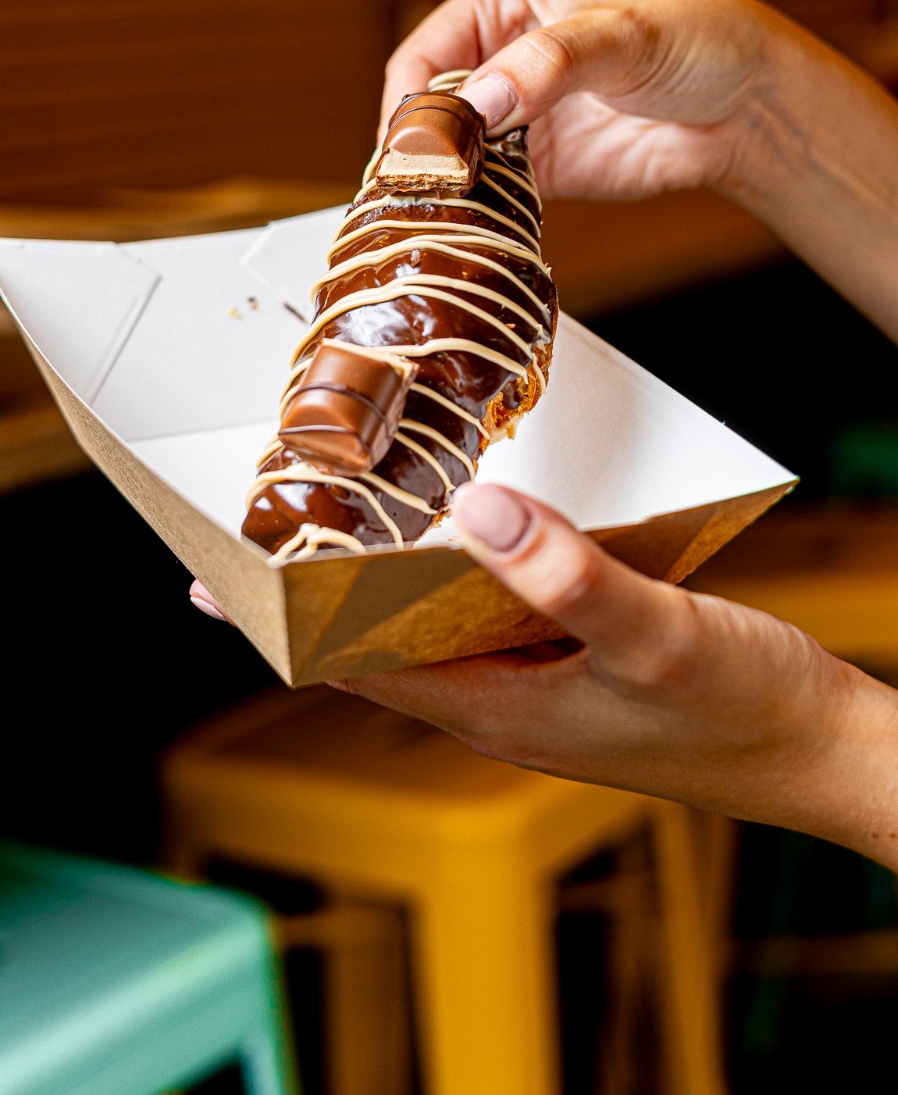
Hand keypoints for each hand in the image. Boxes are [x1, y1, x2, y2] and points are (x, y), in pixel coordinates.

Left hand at [331, 483, 897, 868]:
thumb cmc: (748, 713)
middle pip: (384, 644)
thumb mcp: (654, 635)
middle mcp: (502, 704)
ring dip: (394, 576)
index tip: (221, 577)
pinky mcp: (578, 665)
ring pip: (439, 625)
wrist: (826, 752)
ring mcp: (540, 687)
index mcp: (495, 710)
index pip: (353, 667)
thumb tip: (471, 510)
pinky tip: (475, 526)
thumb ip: (563, 576)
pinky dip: (466, 571)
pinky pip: (494, 613)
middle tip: (276, 515)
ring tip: (351, 509)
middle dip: (326, 588)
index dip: (286, 620)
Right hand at [381, 0, 897, 342]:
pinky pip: (486, 196)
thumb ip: (549, 63)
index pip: (422, 57)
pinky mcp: (535, 171)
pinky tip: (477, 233)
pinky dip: (476, 215)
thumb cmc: (693, 40)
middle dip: (420, 157)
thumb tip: (481, 102)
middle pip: (426, 116)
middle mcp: (495, 61)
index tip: (417, 153)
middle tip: (423, 200)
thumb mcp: (621, 37)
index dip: (411, 106)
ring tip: (441, 223)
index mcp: (500, 6)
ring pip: (448, 161)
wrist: (746, 104)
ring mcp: (512, 120)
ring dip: (443, 193)